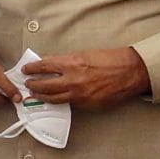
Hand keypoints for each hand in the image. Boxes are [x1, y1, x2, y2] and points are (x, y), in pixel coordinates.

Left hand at [23, 47, 151, 110]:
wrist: (132, 71)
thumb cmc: (111, 60)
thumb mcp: (85, 54)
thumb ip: (66, 61)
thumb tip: (50, 64)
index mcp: (72, 63)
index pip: (44, 66)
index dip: (32, 68)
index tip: (26, 69)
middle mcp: (74, 80)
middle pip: (44, 85)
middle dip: (32, 85)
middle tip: (28, 84)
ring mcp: (80, 94)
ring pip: (53, 98)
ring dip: (42, 96)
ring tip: (35, 94)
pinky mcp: (88, 104)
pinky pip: (69, 103)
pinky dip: (59, 101)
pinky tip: (54, 99)